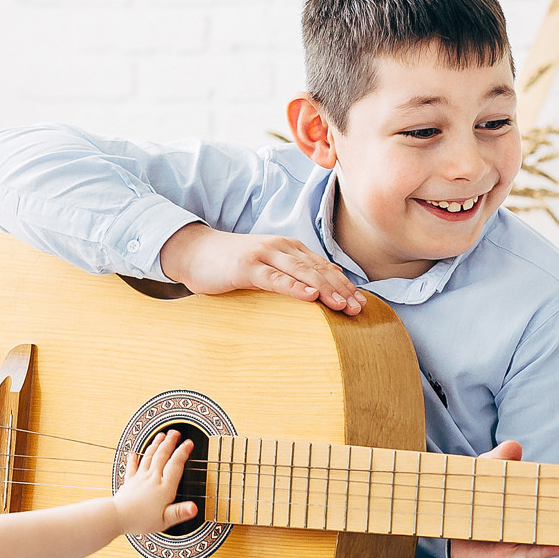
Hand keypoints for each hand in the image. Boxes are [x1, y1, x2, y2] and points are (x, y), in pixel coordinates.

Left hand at [113, 431, 196, 536]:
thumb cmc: (140, 520)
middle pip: (162, 455)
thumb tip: (194, 508)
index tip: (189, 443)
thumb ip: (180, 512)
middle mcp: (152, 479)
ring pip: (149, 457)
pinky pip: (132, 467)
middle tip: (175, 433)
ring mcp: (140, 478)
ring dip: (155, 444)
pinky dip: (133, 459)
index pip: (176, 465)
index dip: (183, 452)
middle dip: (170, 442)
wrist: (117, 517)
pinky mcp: (130, 482)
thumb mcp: (165, 520)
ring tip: (161, 436)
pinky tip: (133, 453)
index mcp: (164, 487)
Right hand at [160, 224, 364, 315]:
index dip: (345, 286)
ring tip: (342, 305)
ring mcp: (264, 255)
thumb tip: (327, 282)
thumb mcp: (269, 266)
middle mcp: (282, 247)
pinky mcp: (247, 267)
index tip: (362, 304)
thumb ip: (296, 272)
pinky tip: (310, 296)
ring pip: (301, 272)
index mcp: (290, 248)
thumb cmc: (234, 263)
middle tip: (359, 309)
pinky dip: (294, 287)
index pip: (324, 268)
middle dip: (341, 290)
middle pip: (318, 270)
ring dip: (325, 288)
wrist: (196, 252)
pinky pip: (275, 278)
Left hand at [448, 442, 558, 557]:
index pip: (548, 489)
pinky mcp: (512, 557)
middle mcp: (530, 521)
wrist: (457, 546)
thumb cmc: (476, 506)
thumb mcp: (482, 478)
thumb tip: (515, 446)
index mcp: (527, 500)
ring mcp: (524, 540)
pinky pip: (531, 553)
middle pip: (553, 512)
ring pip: (547, 535)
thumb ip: (496, 462)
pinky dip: (546, 550)